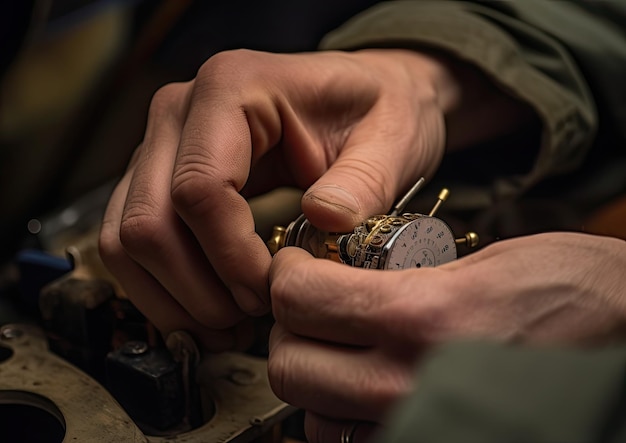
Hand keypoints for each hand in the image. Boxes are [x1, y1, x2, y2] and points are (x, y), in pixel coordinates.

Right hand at [98, 48, 461, 348]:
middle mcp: (180, 113)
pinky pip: (132, 240)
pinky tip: (206, 308)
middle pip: (148, 221)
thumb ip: (364, 181)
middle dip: (196, 288)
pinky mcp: (162, 176)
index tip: (272, 291)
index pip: (199, 189)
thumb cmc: (374, 110)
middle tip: (247, 319)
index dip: (231, 258)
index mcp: (232, 89)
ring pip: (126, 238)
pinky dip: (161, 286)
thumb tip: (325, 222)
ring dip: (172, 297)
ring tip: (226, 326)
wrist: (359, 99)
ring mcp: (163, 145)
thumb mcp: (392, 138)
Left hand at [267, 232, 625, 441]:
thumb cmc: (571, 292)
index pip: (300, 298)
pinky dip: (344, 415)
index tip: (297, 265)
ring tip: (338, 344)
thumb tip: (335, 279)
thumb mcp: (478, 260)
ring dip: (312, 377)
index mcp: (424, 315)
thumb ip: (396, 275)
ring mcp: (423, 426)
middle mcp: (413, 382)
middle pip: (289, 366)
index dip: (287, 273)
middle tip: (310, 303)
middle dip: (288, 328)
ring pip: (312, 417)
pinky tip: (366, 382)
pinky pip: (354, 442)